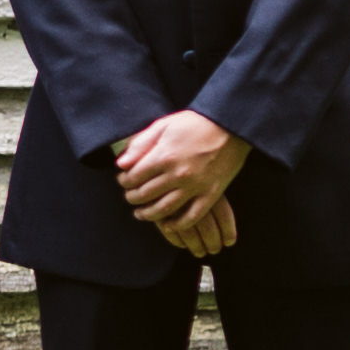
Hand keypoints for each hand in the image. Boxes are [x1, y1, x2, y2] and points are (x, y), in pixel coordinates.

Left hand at [114, 108, 249, 242]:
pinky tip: (168, 225)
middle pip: (146, 194)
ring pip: (165, 209)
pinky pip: (192, 216)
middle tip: (129, 197)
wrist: (229, 126)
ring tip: (140, 214)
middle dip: (133, 198)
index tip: (123, 181)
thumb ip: (141, 144)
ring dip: (149, 214)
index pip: (135, 177)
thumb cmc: (194, 123)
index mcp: (164, 156)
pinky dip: (178, 225)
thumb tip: (121, 164)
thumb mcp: (163, 126)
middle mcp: (178, 174)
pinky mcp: (211, 194)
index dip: (124, 181)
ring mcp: (195, 186)